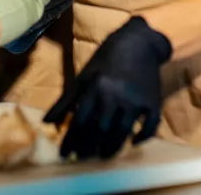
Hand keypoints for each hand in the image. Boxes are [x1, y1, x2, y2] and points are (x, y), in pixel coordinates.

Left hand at [44, 16, 171, 159]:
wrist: (138, 42)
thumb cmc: (106, 59)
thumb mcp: (83, 76)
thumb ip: (65, 100)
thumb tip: (46, 123)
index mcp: (95, 88)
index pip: (80, 121)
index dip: (71, 140)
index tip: (66, 155)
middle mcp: (115, 95)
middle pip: (101, 129)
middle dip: (90, 148)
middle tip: (85, 158)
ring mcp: (136, 99)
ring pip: (123, 131)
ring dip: (112, 147)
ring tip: (105, 155)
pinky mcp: (154, 101)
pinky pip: (150, 126)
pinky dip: (143, 137)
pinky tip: (134, 143)